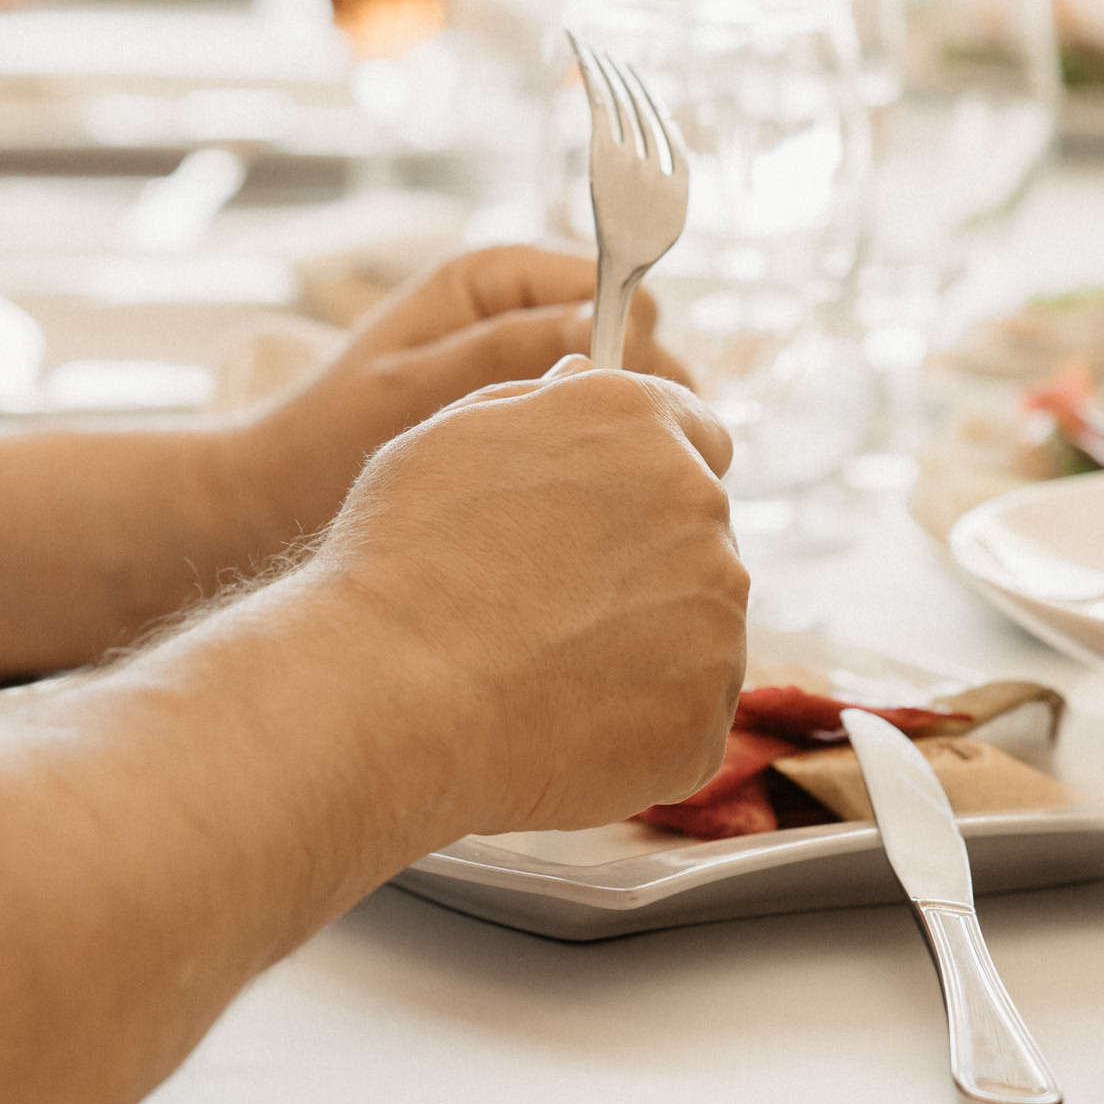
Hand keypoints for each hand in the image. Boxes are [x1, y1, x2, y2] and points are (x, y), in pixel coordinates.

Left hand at [247, 243, 684, 534]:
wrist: (281, 489)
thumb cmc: (330, 434)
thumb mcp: (414, 389)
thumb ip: (504, 350)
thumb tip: (600, 325)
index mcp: (494, 275)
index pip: (615, 289)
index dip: (627, 349)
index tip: (606, 421)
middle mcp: (522, 305)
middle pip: (636, 335)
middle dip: (631, 396)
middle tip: (601, 468)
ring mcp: (532, 359)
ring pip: (626, 387)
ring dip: (620, 432)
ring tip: (595, 493)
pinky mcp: (530, 409)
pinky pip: (596, 423)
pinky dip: (598, 456)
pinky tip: (579, 502)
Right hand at [308, 358, 744, 837]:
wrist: (390, 696)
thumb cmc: (400, 560)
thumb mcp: (452, 436)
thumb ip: (540, 403)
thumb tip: (584, 383)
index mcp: (634, 420)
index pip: (696, 431)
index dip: (650, 471)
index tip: (612, 511)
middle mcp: (695, 502)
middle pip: (698, 531)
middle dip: (644, 557)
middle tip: (553, 600)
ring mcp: (713, 610)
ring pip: (698, 621)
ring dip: (647, 638)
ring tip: (550, 666)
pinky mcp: (706, 708)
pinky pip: (689, 709)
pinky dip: (644, 721)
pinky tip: (568, 720)